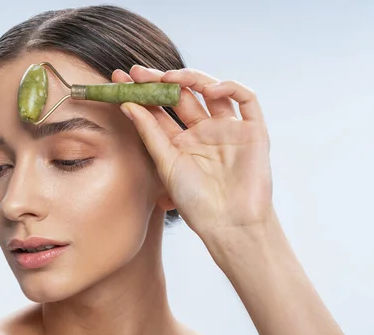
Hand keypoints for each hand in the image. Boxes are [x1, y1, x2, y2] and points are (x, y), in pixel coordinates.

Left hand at [112, 65, 272, 238]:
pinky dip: (230, 87)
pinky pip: (246, 99)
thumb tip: (127, 104)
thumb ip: (149, 133)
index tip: (119, 80)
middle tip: (138, 71)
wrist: (229, 225)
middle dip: (160, 81)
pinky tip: (209, 89)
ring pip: (212, 91)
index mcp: (182, 142)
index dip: (141, 94)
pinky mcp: (253, 130)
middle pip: (182, 96)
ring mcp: (229, 129)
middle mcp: (205, 132)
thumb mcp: (166, 164)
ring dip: (192, 78)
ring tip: (171, 78)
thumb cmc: (197, 203)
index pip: (159, 110)